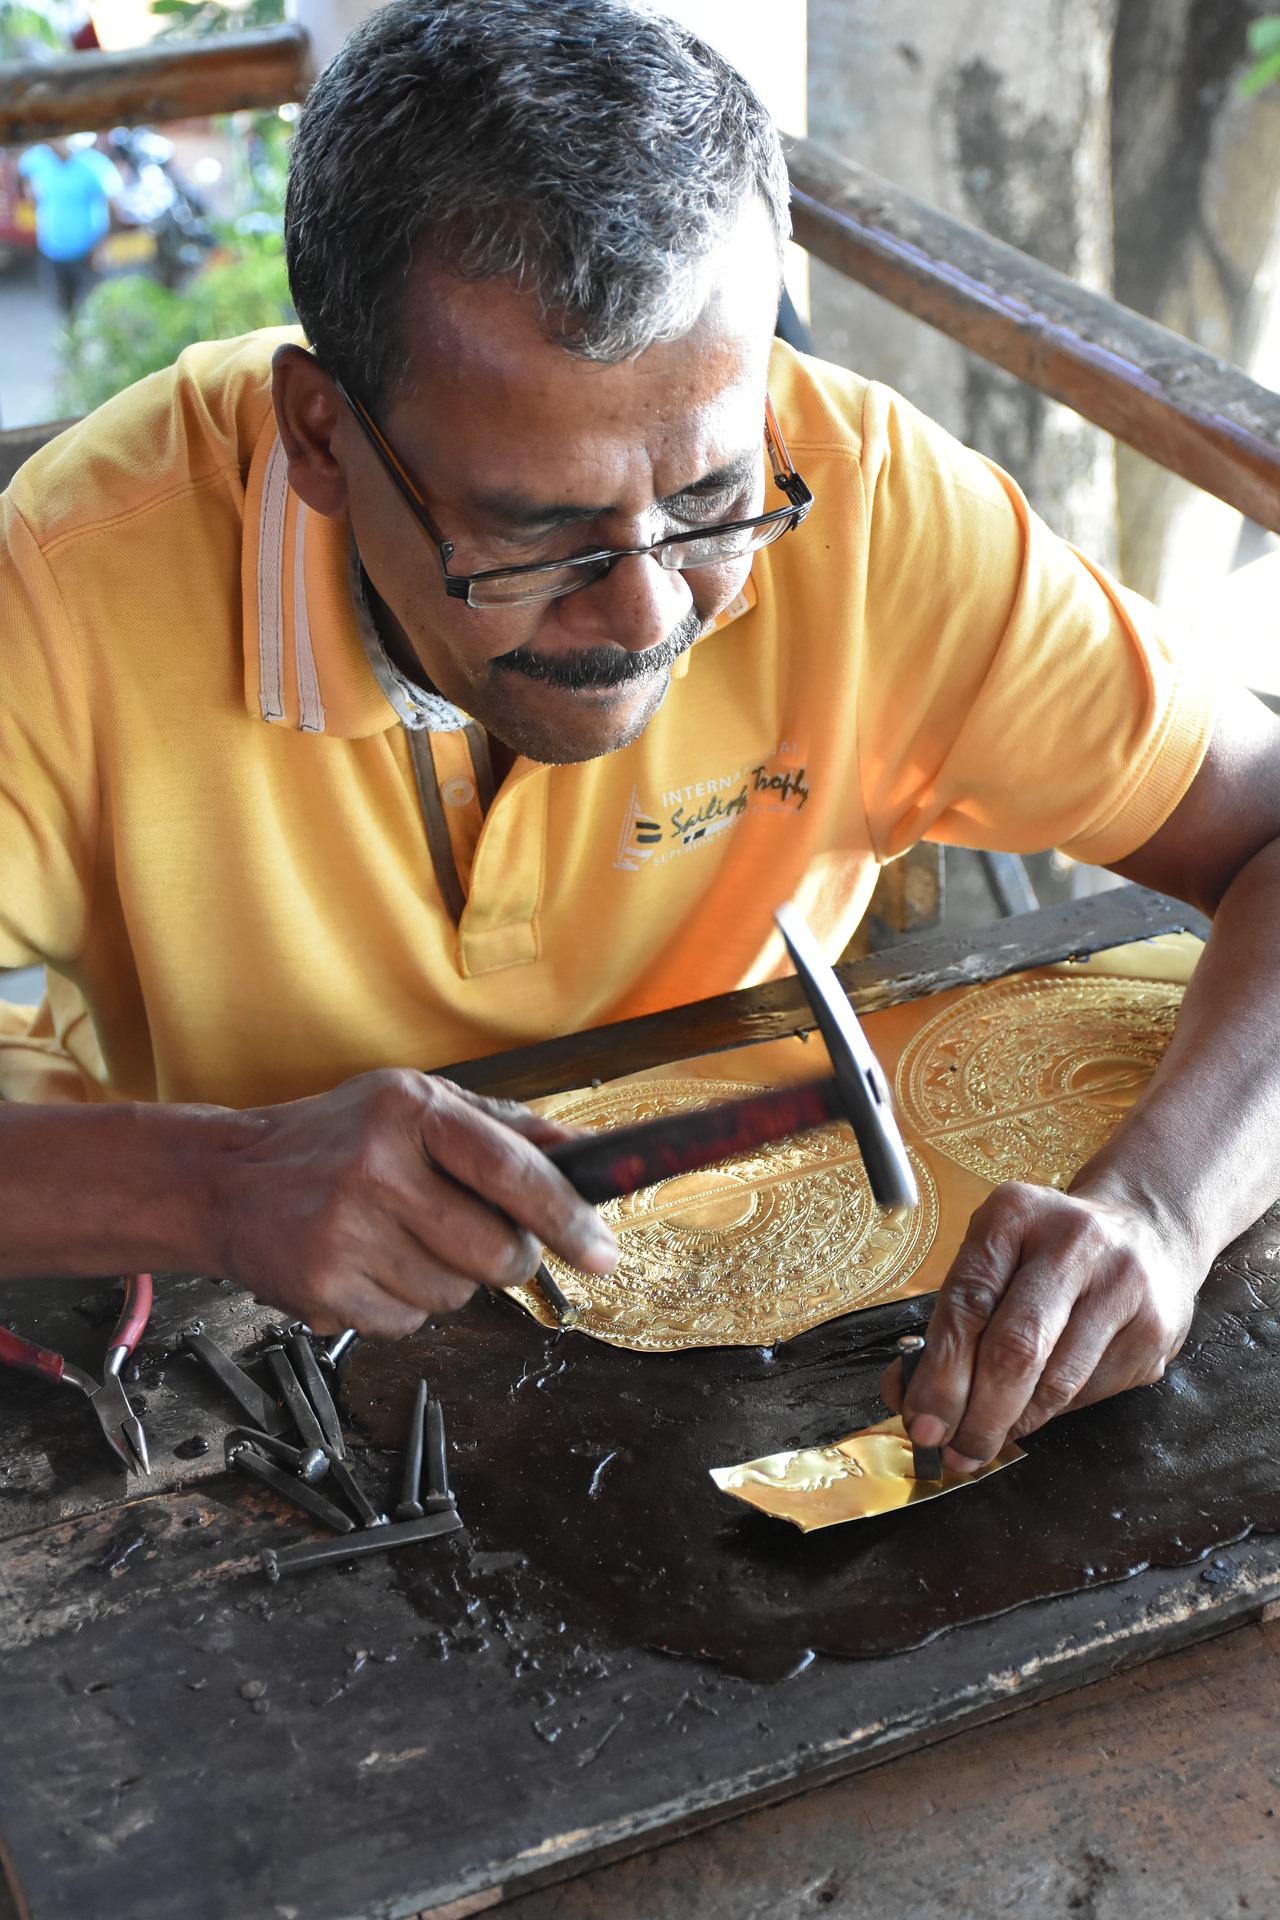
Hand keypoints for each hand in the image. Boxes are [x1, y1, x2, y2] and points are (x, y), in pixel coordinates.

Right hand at [209, 1069, 616, 1335]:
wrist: (224, 1182)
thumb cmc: (334, 1138)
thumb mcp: (414, 1104)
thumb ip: (501, 1128)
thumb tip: (584, 1152)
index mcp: (409, 1111)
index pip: (511, 1170)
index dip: (567, 1216)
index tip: (602, 1249)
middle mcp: (376, 1168)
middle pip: (494, 1251)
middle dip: (509, 1258)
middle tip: (484, 1240)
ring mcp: (345, 1233)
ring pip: (455, 1295)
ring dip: (449, 1280)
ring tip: (403, 1240)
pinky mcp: (322, 1287)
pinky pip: (409, 1323)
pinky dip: (405, 1305)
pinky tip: (371, 1265)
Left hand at [880, 1180, 1199, 1468]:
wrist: (1149, 1227)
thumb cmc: (1049, 1249)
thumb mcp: (994, 1255)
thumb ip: (951, 1318)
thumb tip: (906, 1393)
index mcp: (1016, 1214)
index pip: (968, 1303)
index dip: (940, 1373)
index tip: (921, 1419)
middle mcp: (1075, 1243)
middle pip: (1016, 1348)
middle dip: (977, 1414)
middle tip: (953, 1450)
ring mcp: (1123, 1286)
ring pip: (1057, 1382)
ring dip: (1013, 1425)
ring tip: (984, 1442)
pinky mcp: (1155, 1329)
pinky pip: (1091, 1392)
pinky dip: (1053, 1412)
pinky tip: (1034, 1411)